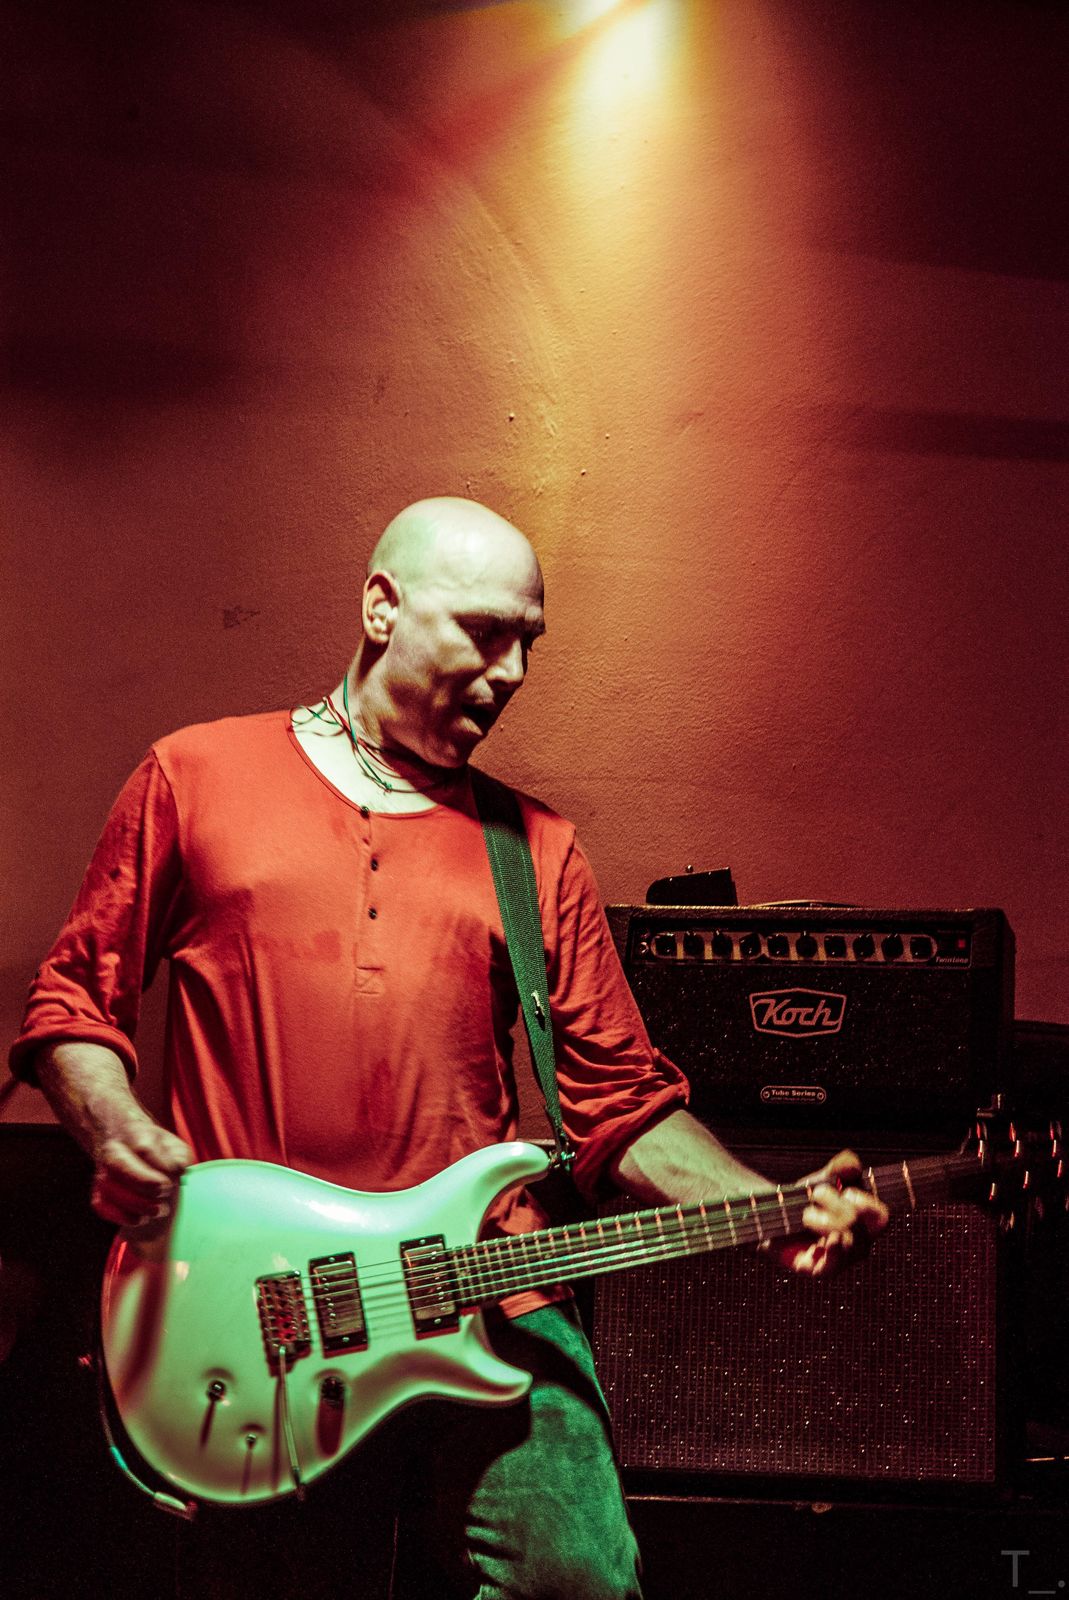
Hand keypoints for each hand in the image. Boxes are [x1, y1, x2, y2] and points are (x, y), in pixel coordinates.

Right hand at [90, 1113, 193, 1227]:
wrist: (124, 1141)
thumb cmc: (156, 1147)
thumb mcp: (173, 1145)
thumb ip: (179, 1158)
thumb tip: (177, 1172)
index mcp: (133, 1132)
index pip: (144, 1148)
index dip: (160, 1166)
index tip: (171, 1179)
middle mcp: (113, 1151)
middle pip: (120, 1166)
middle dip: (145, 1183)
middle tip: (165, 1191)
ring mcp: (103, 1171)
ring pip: (109, 1187)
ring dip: (136, 1203)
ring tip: (158, 1209)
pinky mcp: (98, 1191)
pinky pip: (101, 1205)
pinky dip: (120, 1216)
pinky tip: (140, 1219)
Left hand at [770, 1149, 887, 1277]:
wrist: (774, 1216)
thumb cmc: (805, 1199)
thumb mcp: (823, 1178)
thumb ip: (839, 1167)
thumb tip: (852, 1165)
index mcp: (864, 1222)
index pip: (881, 1218)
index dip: (867, 1204)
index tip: (847, 1192)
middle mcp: (857, 1243)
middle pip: (860, 1227)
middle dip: (838, 1206)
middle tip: (817, 1194)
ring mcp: (839, 1259)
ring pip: (847, 1245)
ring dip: (824, 1221)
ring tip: (806, 1214)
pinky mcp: (817, 1269)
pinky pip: (831, 1268)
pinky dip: (832, 1255)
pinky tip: (826, 1244)